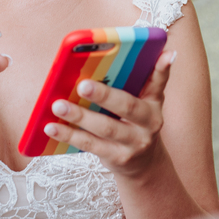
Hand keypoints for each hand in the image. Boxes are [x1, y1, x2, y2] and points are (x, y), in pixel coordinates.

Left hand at [43, 51, 176, 177]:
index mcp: (154, 104)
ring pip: (105, 128)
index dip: (162, 69)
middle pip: (126, 107)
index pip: (158, 82)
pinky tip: (51, 127)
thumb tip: (166, 53)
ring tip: (58, 105)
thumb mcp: (148, 101)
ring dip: (79, 116)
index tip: (164, 53)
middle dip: (104, 95)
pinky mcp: (116, 158)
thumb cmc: (138, 123)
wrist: (143, 164)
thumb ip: (150, 78)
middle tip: (82, 84)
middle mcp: (149, 124)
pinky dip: (70, 135)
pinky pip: (90, 145)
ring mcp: (133, 144)